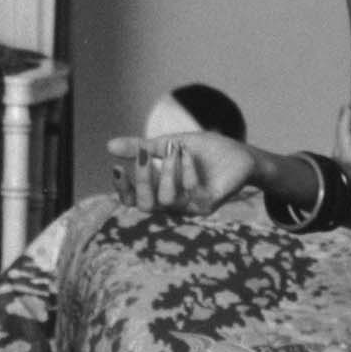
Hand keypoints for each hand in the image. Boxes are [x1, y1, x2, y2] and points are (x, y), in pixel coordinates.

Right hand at [120, 129, 262, 216]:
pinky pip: (190, 194)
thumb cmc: (205, 152)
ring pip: (166, 200)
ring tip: (174, 149)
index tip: (118, 168)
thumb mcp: (169, 144)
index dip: (122, 190)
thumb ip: (142, 147)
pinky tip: (187, 154)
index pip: (133, 200)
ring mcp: (190, 207)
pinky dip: (186, 171)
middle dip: (142, 179)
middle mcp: (173, 204)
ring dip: (166, 171)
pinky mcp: (208, 205)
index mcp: (160, 191)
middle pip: (145, 206)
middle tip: (144, 154)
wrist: (241, 154)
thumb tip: (109, 146)